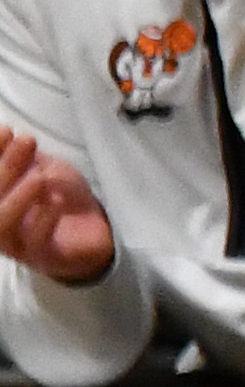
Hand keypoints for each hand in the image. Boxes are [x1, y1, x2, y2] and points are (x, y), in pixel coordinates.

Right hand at [0, 129, 114, 287]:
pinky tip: (55, 202)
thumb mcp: (43, 169)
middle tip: (27, 142)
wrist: (94, 235)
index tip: (5, 129)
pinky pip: (35, 242)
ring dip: (18, 196)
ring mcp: (15, 244)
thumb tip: (6, 132)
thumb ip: (23, 157)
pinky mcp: (41, 257)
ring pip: (1, 224)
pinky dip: (44, 219)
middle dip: (5, 167)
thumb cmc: (60, 199)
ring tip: (39, 177)